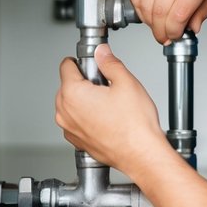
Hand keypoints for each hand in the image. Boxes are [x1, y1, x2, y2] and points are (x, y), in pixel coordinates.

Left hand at [55, 44, 167, 178]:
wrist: (141, 154)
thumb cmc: (135, 125)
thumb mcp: (127, 82)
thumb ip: (110, 63)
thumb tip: (101, 52)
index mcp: (73, 94)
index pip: (66, 65)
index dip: (82, 61)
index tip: (94, 64)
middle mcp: (65, 112)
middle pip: (68, 85)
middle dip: (85, 82)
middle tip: (108, 87)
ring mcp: (69, 129)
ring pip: (71, 104)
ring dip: (85, 100)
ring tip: (111, 105)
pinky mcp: (77, 141)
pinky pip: (77, 121)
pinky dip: (87, 117)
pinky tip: (108, 119)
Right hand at [128, 0, 206, 43]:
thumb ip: (201, 14)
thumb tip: (187, 30)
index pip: (180, 11)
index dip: (174, 30)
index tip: (174, 36)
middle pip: (160, 9)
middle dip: (160, 29)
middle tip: (164, 35)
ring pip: (144, 3)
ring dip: (148, 20)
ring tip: (157, 23)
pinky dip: (139, 7)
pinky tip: (149, 10)